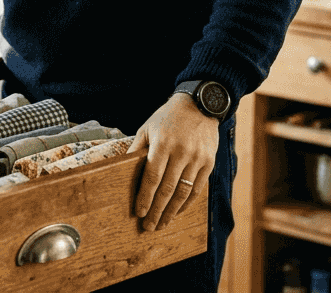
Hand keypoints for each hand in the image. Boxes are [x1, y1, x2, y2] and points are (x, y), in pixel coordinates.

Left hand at [128, 92, 218, 231]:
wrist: (200, 104)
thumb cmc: (168, 117)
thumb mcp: (147, 127)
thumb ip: (136, 149)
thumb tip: (121, 168)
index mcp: (163, 144)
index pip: (152, 176)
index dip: (145, 197)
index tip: (139, 212)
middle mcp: (181, 152)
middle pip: (167, 189)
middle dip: (157, 210)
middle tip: (149, 226)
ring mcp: (197, 158)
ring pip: (183, 192)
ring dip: (172, 211)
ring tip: (162, 223)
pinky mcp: (209, 162)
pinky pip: (198, 188)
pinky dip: (187, 203)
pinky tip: (178, 211)